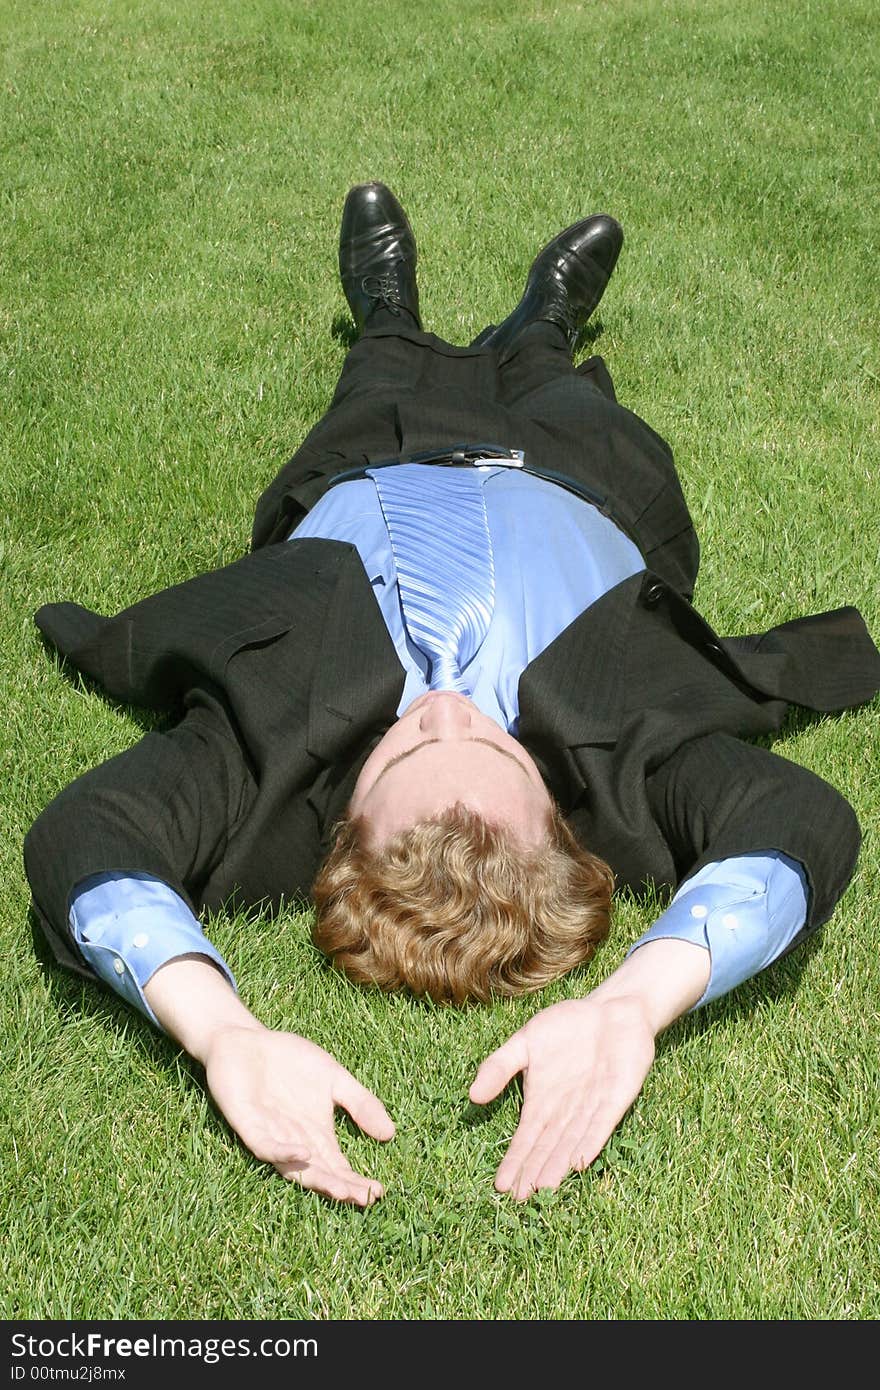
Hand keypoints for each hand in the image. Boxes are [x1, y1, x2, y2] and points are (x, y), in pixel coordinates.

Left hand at [203, 1024, 394, 1205]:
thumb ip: (360, 1103)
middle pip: (319, 1174)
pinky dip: (283, 1152)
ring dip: (316, 1180)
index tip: (380, 1191)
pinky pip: (265, 1146)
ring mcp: (271, 1135)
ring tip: (340, 1190)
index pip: (338, 1167)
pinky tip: (304, 1153)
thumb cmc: (289, 1060)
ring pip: (293, 1168)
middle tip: (364, 1198)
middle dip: (341, 1187)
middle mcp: (294, 1142)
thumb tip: (390, 1134)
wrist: (247, 1040)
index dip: (356, 1181)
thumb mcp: (334, 1078)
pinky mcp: (248, 1125)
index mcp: (315, 1135)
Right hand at [469, 939, 709, 1199]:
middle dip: (534, 1172)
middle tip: (520, 1200)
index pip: (527, 1138)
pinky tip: (579, 1161)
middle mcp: (566, 1111)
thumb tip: (473, 1097)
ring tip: (544, 1190)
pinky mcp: (616, 1098)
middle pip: (547, 1147)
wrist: (611, 1009)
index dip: (515, 1161)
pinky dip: (590, 1141)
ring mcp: (591, 1106)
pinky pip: (601, 1123)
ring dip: (558, 1165)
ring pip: (572, 1142)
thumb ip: (500, 1067)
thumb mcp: (525, 1041)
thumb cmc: (566, 1026)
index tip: (501, 1186)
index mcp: (543, 1101)